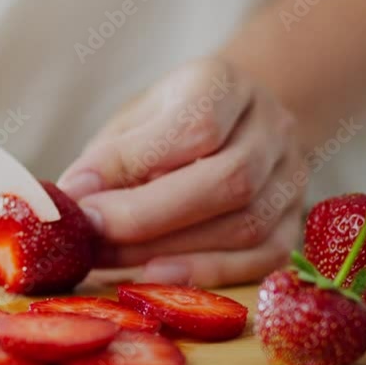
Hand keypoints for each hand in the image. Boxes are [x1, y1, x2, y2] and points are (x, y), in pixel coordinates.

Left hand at [58, 58, 306, 286]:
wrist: (236, 126)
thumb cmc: (169, 124)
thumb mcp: (133, 121)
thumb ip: (109, 156)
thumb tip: (71, 200)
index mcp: (225, 85)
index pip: (195, 127)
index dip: (133, 165)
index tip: (78, 193)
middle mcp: (272, 128)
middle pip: (229, 181)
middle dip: (149, 217)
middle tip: (90, 236)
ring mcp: (291, 178)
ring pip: (246, 226)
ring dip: (167, 250)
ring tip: (106, 259)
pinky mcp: (293, 224)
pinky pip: (262, 259)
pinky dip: (206, 273)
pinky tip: (155, 279)